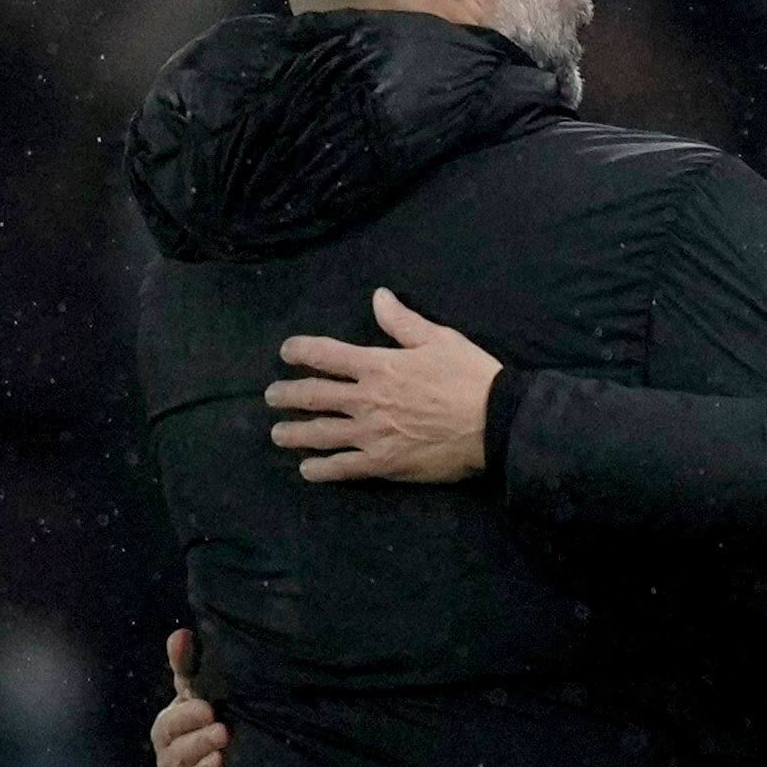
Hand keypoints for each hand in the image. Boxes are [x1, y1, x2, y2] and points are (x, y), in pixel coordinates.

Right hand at [151, 627, 226, 766]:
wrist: (223, 763)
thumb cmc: (205, 720)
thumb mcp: (198, 693)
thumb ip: (187, 667)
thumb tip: (180, 634)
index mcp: (167, 729)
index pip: (169, 723)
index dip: (186, 716)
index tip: (208, 707)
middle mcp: (167, 757)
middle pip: (174, 752)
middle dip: (197, 741)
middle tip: (222, 730)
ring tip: (223, 756)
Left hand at [266, 288, 500, 482]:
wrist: (494, 422)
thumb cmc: (469, 376)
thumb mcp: (439, 339)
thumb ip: (402, 321)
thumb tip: (377, 296)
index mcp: (378, 365)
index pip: (327, 355)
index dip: (301, 351)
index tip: (286, 352)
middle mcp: (366, 399)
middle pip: (314, 396)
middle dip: (287, 395)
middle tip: (271, 397)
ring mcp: (370, 434)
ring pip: (320, 433)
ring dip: (294, 433)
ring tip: (278, 434)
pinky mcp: (382, 464)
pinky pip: (342, 467)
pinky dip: (321, 469)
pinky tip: (307, 469)